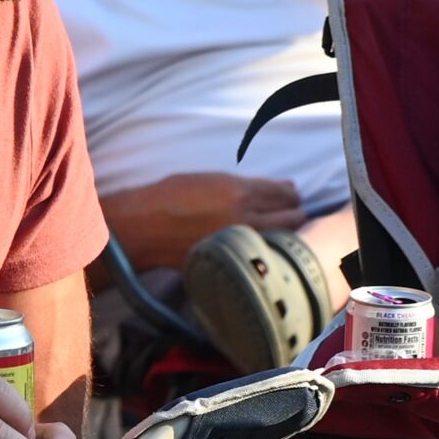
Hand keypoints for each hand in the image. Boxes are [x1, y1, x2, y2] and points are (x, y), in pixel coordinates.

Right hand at [103, 173, 306, 271]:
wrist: (145, 226)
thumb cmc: (171, 196)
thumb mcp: (210, 179)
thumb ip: (244, 185)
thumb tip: (275, 189)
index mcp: (240, 191)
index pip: (284, 192)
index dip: (289, 194)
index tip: (290, 196)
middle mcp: (245, 216)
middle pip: (292, 216)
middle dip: (294, 213)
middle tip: (291, 214)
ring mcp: (240, 241)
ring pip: (282, 238)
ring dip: (285, 234)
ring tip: (279, 232)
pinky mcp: (231, 259)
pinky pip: (260, 253)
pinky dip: (266, 249)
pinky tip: (260, 246)